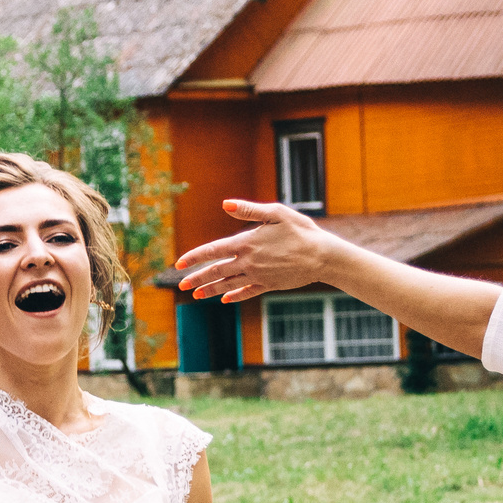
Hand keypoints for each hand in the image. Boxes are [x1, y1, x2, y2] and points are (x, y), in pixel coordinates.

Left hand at [172, 199, 341, 303]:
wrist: (323, 256)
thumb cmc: (301, 230)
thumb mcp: (276, 213)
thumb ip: (249, 210)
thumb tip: (224, 203)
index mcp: (247, 243)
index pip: (213, 251)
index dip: (194, 257)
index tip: (178, 264)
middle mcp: (249, 262)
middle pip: (217, 271)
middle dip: (197, 278)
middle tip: (181, 285)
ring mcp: (259, 276)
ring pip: (229, 284)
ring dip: (211, 289)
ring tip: (196, 294)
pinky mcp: (270, 285)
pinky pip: (247, 292)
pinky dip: (235, 295)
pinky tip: (225, 299)